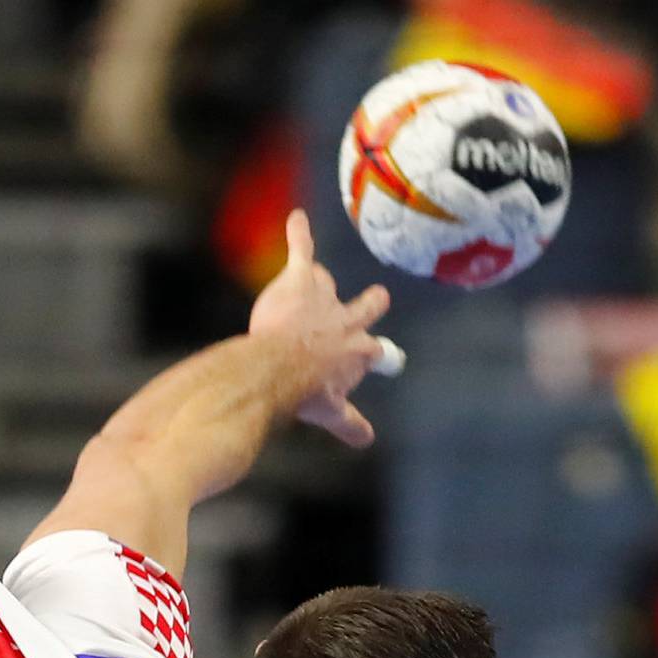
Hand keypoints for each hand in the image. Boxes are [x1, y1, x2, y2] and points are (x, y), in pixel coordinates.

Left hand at [248, 209, 391, 449]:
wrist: (279, 370)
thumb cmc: (304, 393)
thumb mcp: (330, 414)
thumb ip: (349, 424)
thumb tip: (367, 439)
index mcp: (357, 352)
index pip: (372, 349)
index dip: (371, 353)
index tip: (375, 354)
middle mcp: (347, 321)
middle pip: (367, 306)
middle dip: (371, 303)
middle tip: (378, 298)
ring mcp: (324, 297)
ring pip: (327, 282)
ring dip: (316, 286)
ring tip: (304, 287)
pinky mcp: (301, 280)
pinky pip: (301, 249)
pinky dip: (298, 233)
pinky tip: (296, 218)